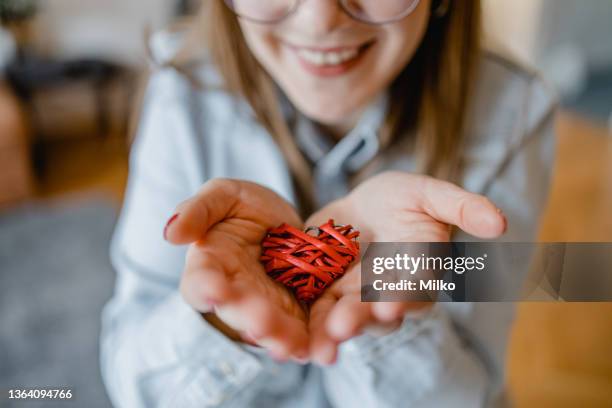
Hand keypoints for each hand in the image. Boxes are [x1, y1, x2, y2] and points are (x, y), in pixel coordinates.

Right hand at [164, 178, 308, 359]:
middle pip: (237, 311)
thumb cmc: (244, 207)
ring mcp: (265, 306)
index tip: (214, 289)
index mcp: (209, 265)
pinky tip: (313, 347)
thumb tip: (171, 233)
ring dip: (277, 337)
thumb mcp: (223, 196)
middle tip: (261, 322)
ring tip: (291, 344)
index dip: (204, 287)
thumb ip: (198, 210)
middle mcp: (234, 293)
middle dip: (249, 317)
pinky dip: (304, 341)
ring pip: (268, 328)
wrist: (284, 222)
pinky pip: (298, 330)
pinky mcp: (294, 312)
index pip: (198, 281)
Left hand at [305, 171, 506, 364]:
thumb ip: (463, 206)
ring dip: (325, 334)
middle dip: (357, 321)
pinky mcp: (319, 292)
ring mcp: (350, 297)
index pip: (415, 291)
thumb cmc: (404, 200)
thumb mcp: (432, 194)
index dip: (404, 298)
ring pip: (339, 319)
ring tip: (312, 347)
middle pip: (373, 313)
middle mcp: (385, 295)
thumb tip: (501, 223)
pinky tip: (278, 335)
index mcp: (417, 276)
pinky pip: (307, 309)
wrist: (363, 207)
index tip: (391, 304)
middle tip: (340, 329)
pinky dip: (296, 321)